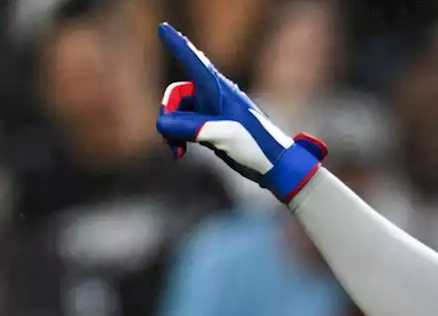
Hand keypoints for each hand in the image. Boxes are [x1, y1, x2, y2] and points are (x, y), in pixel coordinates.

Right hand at [153, 22, 327, 201]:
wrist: (275, 166)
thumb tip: (163, 124)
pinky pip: (183, 125)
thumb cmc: (256, 145)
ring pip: (177, 112)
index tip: (162, 28)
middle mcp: (214, 95)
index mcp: (219, 89)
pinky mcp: (210, 127)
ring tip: (177, 151)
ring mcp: (211, 111)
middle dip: (169, 113)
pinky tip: (179, 153)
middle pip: (177, 93)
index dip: (177, 45)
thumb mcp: (220, 134)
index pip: (194, 61)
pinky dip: (177, 137)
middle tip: (171, 138)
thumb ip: (189, 126)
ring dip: (171, 130)